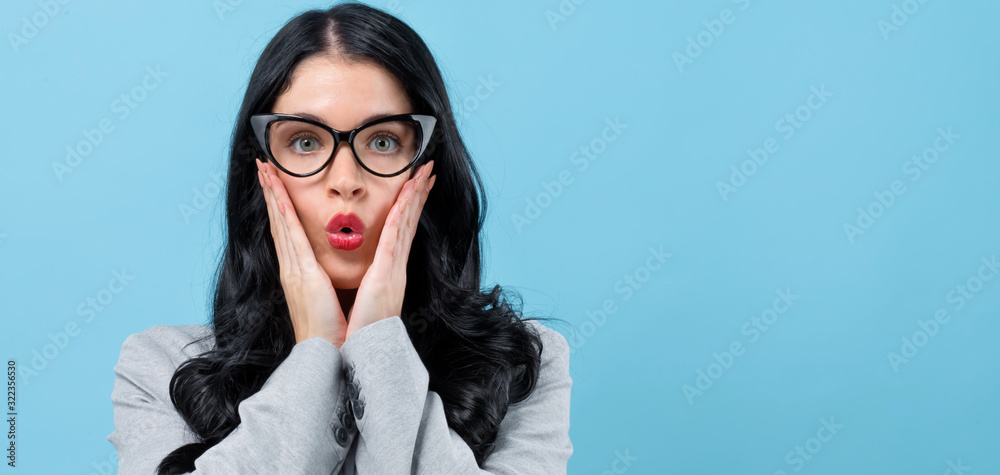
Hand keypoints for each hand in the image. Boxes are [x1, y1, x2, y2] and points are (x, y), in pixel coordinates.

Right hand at [256, 158, 347, 347]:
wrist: (330, 353)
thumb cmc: (333, 331)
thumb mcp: (329, 299)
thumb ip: (325, 283)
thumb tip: (328, 274)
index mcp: (299, 274)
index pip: (288, 232)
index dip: (280, 207)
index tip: (275, 185)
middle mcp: (291, 267)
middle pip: (279, 221)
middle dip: (271, 192)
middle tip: (262, 166)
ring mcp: (292, 268)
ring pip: (280, 221)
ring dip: (272, 192)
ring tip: (264, 168)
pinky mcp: (300, 272)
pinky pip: (290, 232)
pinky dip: (282, 209)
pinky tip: (276, 190)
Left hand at [345, 159, 436, 340]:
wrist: (357, 354)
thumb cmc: (354, 332)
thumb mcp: (359, 299)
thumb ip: (363, 282)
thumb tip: (361, 273)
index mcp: (387, 272)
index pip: (399, 231)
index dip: (409, 206)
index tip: (415, 186)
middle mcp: (394, 267)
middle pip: (408, 222)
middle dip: (418, 194)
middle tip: (427, 169)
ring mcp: (393, 269)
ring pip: (406, 223)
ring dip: (414, 196)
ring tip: (423, 172)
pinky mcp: (386, 274)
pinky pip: (396, 237)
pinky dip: (403, 214)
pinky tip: (408, 196)